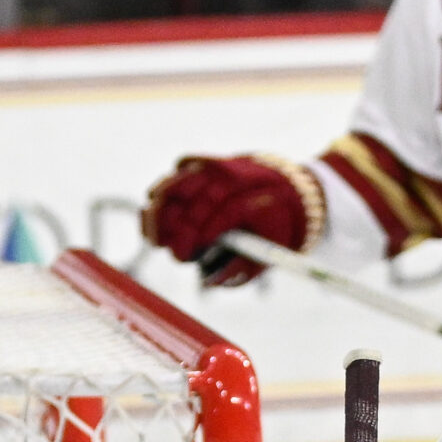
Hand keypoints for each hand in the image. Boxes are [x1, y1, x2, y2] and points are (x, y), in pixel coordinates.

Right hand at [141, 154, 322, 283]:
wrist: (289, 189)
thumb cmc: (274, 230)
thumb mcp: (267, 256)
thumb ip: (239, 270)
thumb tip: (208, 280)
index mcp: (251, 203)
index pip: (217, 217)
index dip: (194, 237)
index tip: (182, 257)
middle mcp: (231, 179)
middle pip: (191, 199)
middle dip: (173, 227)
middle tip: (166, 249)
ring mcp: (217, 165)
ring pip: (179, 180)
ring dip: (159, 207)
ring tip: (152, 233)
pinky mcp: (206, 160)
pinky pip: (180, 169)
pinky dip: (165, 188)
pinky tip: (155, 207)